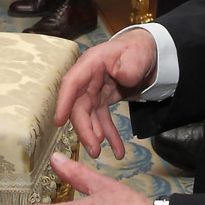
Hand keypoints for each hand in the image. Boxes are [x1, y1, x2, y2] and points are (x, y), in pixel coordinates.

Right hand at [54, 30, 159, 160]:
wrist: (146, 53)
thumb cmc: (137, 50)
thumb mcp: (137, 56)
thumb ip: (130, 67)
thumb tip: (122, 78)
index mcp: (91, 64)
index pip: (72, 83)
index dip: (64, 102)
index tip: (59, 122)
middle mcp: (87, 79)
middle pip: (79, 106)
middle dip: (84, 129)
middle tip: (93, 149)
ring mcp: (93, 91)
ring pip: (89, 116)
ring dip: (94, 135)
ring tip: (99, 153)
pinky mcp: (102, 100)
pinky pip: (102, 120)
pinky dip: (109, 135)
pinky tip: (117, 150)